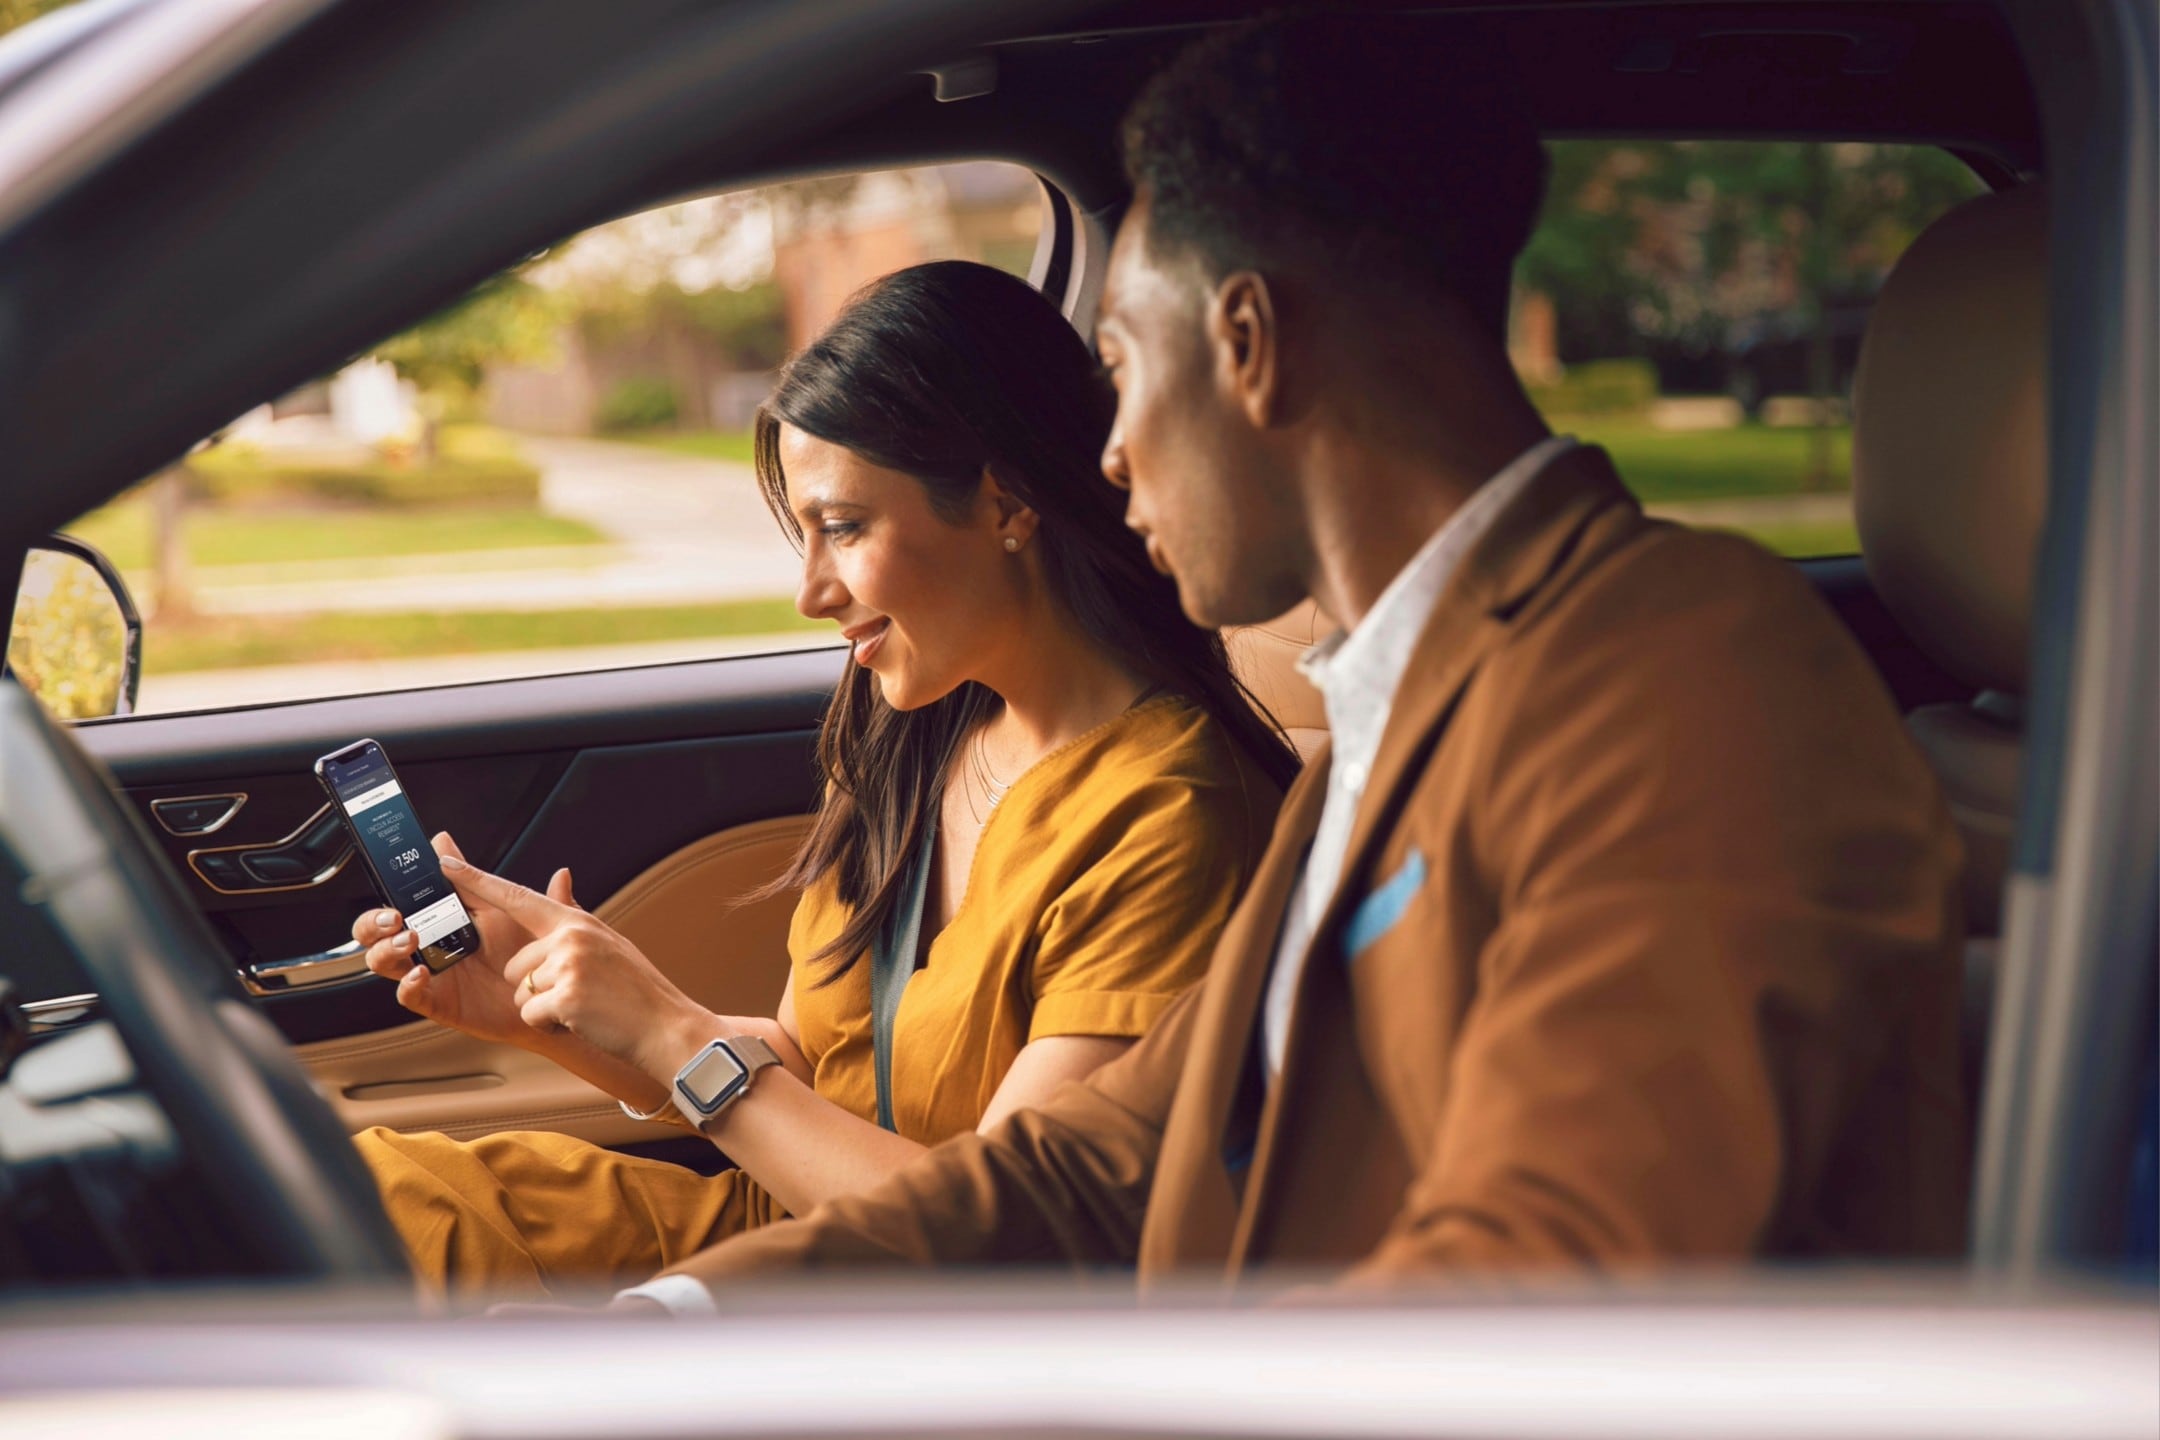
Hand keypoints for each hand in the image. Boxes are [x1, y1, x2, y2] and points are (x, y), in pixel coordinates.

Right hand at [352, 831, 575, 1048]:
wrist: (548, 989)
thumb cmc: (527, 947)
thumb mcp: (503, 904)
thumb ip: (475, 876)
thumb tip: (444, 839)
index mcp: (439, 917)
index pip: (398, 898)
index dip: (386, 887)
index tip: (387, 874)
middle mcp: (427, 944)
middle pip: (376, 931)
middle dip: (374, 921)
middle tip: (394, 916)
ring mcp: (429, 972)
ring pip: (382, 961)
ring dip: (386, 948)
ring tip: (411, 939)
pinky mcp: (438, 1001)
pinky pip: (409, 995)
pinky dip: (408, 985)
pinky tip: (420, 973)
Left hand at [436, 849, 714, 1083]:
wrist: (666, 1026)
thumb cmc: (636, 990)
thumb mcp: (606, 942)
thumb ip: (572, 915)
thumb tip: (560, 877)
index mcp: (575, 922)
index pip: (516, 895)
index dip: (476, 879)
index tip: (444, 860)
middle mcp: (569, 936)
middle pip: (514, 965)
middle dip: (534, 988)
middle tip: (577, 993)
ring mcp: (568, 964)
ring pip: (520, 993)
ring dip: (543, 1008)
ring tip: (583, 1007)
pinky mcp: (565, 995)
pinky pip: (531, 1014)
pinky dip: (551, 1024)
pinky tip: (581, 1020)